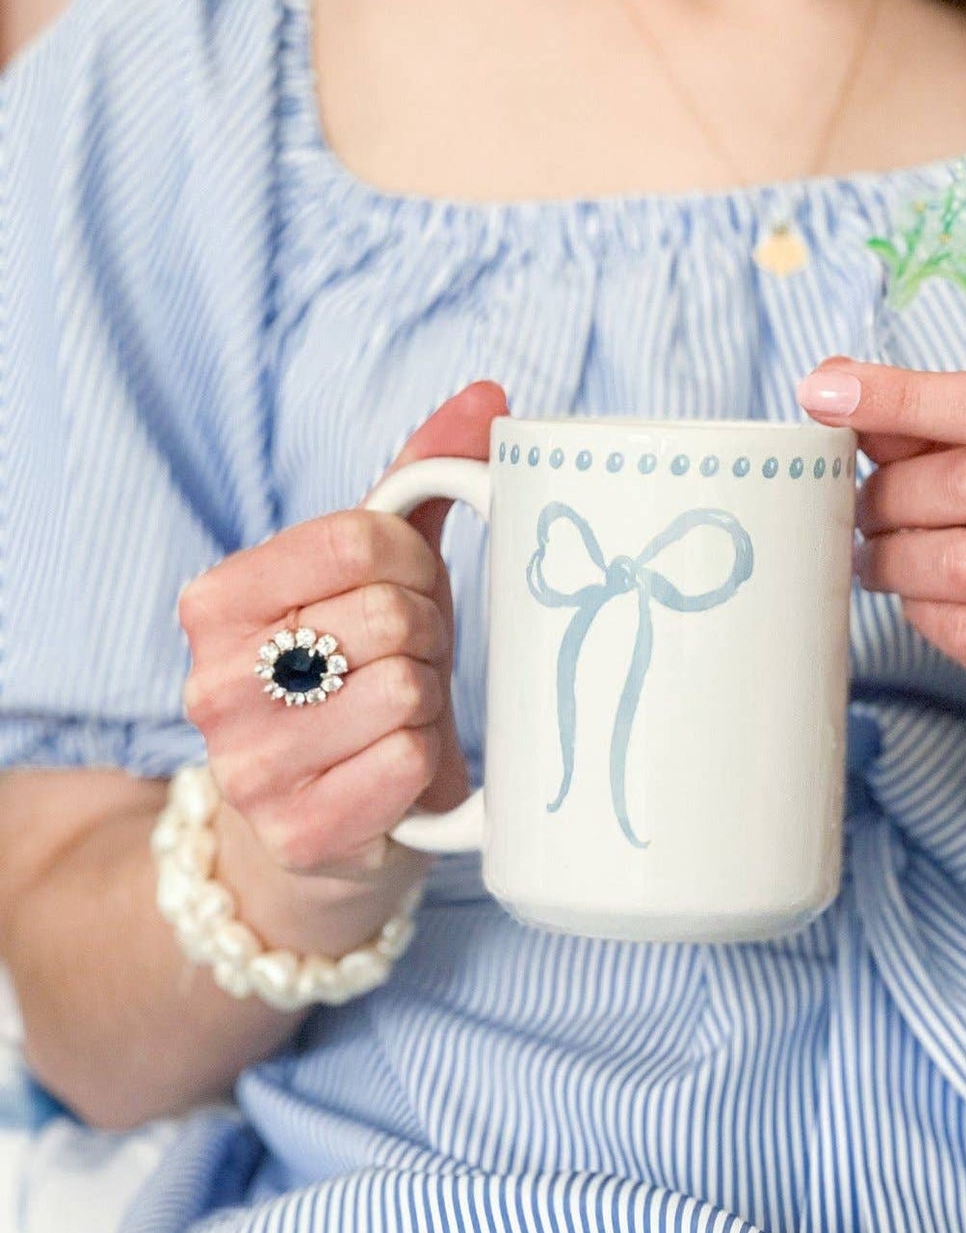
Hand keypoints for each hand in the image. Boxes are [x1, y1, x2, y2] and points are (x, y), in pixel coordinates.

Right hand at [178, 383, 506, 897]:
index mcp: (214, 602)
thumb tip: (488, 396)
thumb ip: (421, 478)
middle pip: (389, 615)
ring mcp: (248, 768)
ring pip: (403, 690)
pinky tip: (401, 769)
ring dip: (430, 704)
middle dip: (430, 636)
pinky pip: (409, 763)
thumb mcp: (379, 573)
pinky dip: (428, 762)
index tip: (414, 592)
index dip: (415, 564)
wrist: (328, 828)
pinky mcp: (297, 835)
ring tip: (403, 716)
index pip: (356, 539)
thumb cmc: (360, 678)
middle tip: (415, 663)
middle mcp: (210, 683)